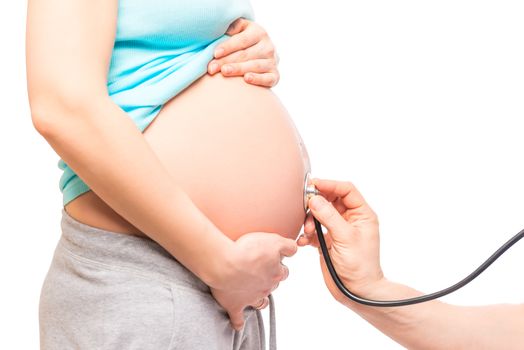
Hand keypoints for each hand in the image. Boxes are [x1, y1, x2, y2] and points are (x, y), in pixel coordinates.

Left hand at [208, 18, 279, 86]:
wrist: (262, 55)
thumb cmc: (244, 43)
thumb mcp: (240, 29)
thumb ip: (233, 27)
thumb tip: (226, 29)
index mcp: (259, 32)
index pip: (242, 40)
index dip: (228, 46)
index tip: (215, 53)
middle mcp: (268, 46)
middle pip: (245, 55)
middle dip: (227, 61)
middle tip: (212, 68)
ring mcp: (273, 61)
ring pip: (254, 66)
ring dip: (238, 69)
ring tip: (224, 72)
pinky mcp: (275, 75)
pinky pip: (268, 79)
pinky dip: (258, 79)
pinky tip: (246, 79)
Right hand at [212, 232, 295, 329]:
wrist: (225, 264)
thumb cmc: (248, 250)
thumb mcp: (274, 241)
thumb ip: (287, 246)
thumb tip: (295, 249)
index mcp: (275, 273)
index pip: (284, 272)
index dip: (278, 266)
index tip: (273, 262)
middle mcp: (266, 287)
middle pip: (272, 286)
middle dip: (268, 280)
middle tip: (260, 273)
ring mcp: (250, 298)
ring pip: (260, 302)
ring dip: (260, 300)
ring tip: (256, 296)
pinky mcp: (235, 305)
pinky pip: (238, 318)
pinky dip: (238, 322)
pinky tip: (239, 325)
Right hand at [298, 179, 384, 303]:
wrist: (357, 292)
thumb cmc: (360, 266)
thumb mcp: (345, 238)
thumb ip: (329, 216)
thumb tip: (314, 198)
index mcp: (362, 215)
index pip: (346, 190)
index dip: (330, 184)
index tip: (313, 184)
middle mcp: (350, 220)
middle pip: (330, 199)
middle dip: (316, 204)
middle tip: (304, 206)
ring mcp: (338, 230)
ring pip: (320, 214)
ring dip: (310, 220)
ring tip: (308, 231)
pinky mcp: (327, 241)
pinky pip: (314, 230)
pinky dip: (307, 234)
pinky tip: (304, 241)